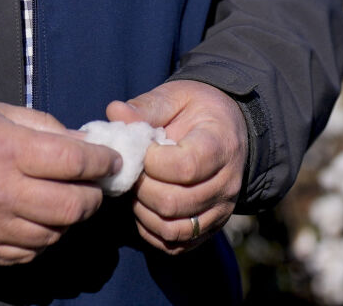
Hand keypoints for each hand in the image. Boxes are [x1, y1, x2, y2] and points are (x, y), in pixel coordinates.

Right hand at [0, 99, 119, 264]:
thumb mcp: (1, 113)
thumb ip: (46, 127)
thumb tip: (86, 143)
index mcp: (9, 151)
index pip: (72, 161)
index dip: (101, 160)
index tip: (112, 159)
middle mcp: (4, 192)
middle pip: (71, 206)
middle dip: (93, 195)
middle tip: (94, 185)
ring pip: (55, 234)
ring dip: (69, 219)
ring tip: (67, 201)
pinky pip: (31, 253)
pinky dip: (44, 239)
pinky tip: (41, 220)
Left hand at [106, 80, 245, 253]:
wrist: (227, 130)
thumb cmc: (198, 110)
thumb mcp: (176, 97)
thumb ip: (146, 107)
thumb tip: (114, 113)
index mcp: (221, 145)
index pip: (185, 167)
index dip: (152, 162)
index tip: (143, 148)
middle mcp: (226, 183)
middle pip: (175, 202)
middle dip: (141, 188)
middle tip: (133, 171)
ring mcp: (220, 210)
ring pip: (173, 229)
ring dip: (143, 212)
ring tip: (137, 189)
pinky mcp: (210, 228)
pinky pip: (176, 245)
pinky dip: (151, 231)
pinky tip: (145, 207)